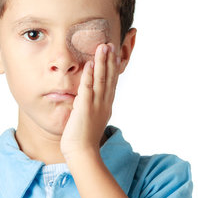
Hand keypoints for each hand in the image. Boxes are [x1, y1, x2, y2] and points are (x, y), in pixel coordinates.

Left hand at [60, 42, 120, 160]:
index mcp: (105, 106)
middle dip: (110, 60)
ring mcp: (95, 105)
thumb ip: (91, 108)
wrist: (83, 153)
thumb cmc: (83, 140)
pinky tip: (91, 63)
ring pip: (101, 79)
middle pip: (109, 77)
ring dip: (102, 62)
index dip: (113, 67)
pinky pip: (87, 88)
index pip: (111, 83)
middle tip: (111, 44)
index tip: (115, 54)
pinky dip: (90, 75)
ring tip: (104, 47)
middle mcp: (103, 103)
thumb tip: (87, 101)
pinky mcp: (84, 108)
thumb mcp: (91, 120)